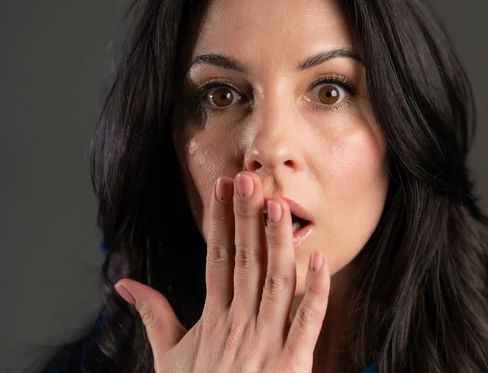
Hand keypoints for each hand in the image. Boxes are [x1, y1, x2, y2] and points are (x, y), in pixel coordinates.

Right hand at [114, 172, 330, 371]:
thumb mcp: (170, 357)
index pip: (215, 258)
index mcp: (214, 318)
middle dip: (245, 218)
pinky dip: (315, 293)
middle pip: (243, 261)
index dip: (219, 221)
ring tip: (276, 204)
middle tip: (247, 178)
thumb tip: (124, 284)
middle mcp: (238, 324)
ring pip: (274, 282)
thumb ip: (153, 316)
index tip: (221, 188)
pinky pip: (306, 322)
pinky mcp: (291, 364)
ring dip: (276, 243)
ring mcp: (265, 343)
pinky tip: (319, 261)